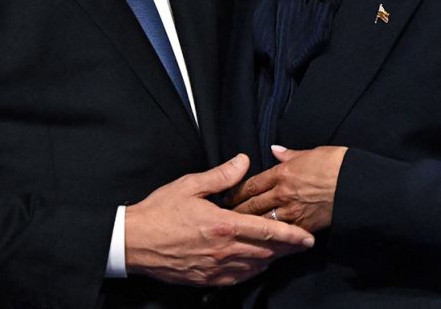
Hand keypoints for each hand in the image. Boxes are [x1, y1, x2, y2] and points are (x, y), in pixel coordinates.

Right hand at [124, 153, 314, 286]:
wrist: (133, 241)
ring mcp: (214, 268)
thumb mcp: (190, 185)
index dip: (291, 235)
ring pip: (254, 267)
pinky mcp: (204, 279)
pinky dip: (251, 271)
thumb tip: (243, 162)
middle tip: (302, 244)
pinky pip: (237, 278)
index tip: (307, 237)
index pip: (267, 231)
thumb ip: (221, 175)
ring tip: (283, 252)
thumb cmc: (159, 211)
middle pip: (266, 253)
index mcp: (222, 225)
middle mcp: (223, 250)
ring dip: (271, 260)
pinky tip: (255, 265)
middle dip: (287, 249)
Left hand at [230, 145, 346, 233]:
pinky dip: (271, 239)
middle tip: (223, 218)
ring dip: (249, 228)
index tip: (225, 198)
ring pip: (262, 222)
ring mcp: (292, 212)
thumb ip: (290, 155)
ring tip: (237, 233)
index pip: (251, 185)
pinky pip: (282, 235)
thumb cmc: (337, 163)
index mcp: (282, 173)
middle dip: (235, 213)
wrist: (357, 184)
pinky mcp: (305, 227)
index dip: (235, 192)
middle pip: (251, 206)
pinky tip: (263, 244)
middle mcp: (282, 194)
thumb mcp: (312, 152)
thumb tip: (275, 150)